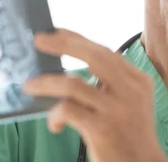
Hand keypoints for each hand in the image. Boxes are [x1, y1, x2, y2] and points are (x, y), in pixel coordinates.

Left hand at [22, 29, 167, 161]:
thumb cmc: (131, 136)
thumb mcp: (131, 103)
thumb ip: (111, 84)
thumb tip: (72, 69)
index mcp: (138, 80)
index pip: (104, 51)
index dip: (78, 39)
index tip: (56, 31)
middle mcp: (131, 90)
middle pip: (92, 56)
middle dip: (62, 44)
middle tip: (39, 41)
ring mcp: (117, 109)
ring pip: (73, 83)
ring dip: (46, 83)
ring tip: (29, 86)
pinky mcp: (102, 129)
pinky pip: (68, 110)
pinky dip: (55, 114)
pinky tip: (54, 123)